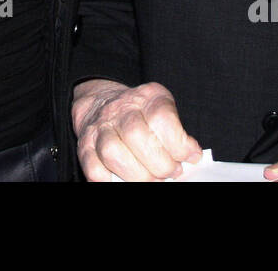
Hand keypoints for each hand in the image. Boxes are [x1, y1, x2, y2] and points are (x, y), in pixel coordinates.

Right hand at [72, 79, 201, 180]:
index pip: (161, 117)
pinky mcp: (85, 146)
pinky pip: (93, 168)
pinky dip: (109, 180)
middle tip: (171, 173)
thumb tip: (192, 158)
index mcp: (147, 97)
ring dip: (137, 174)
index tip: (190, 157)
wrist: (103, 102)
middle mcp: (121, 109)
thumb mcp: (164, 111)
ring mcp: (100, 127)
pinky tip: (124, 180)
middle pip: (135, 135)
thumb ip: (177, 133)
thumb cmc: (142, 114)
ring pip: (112, 152)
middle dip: (159, 163)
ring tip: (152, 180)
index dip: (178, 143)